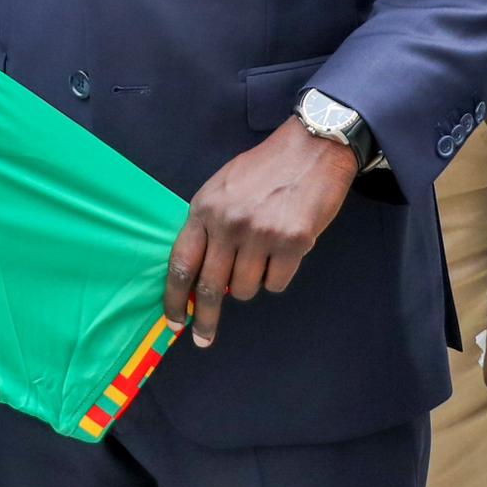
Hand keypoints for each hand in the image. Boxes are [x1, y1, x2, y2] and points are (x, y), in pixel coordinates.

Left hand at [164, 118, 358, 347]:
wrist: (312, 148)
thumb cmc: (265, 169)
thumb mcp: (223, 188)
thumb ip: (209, 225)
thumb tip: (202, 275)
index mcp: (205, 208)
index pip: (181, 262)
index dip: (175, 297)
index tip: (175, 320)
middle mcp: (228, 223)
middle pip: (210, 286)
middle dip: (205, 318)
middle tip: (203, 338)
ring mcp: (260, 234)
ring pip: (246, 289)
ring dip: (251, 283)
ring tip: (261, 256)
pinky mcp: (292, 243)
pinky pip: (276, 283)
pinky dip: (278, 276)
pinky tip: (283, 252)